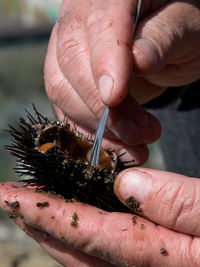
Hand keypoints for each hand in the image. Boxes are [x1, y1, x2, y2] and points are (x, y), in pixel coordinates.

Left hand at [1, 168, 199, 266]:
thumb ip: (183, 204)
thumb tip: (127, 186)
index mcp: (172, 262)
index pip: (91, 235)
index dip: (45, 215)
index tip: (9, 196)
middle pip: (82, 251)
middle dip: (40, 225)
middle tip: (10, 201)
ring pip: (93, 253)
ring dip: (58, 230)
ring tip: (34, 208)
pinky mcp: (166, 261)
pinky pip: (112, 250)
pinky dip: (86, 233)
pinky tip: (80, 219)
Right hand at [44, 0, 199, 142]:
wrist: (166, 42)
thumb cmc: (181, 27)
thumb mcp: (187, 26)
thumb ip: (164, 36)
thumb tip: (138, 60)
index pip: (100, 21)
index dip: (103, 61)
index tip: (113, 99)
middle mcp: (82, 15)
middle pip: (71, 59)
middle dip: (101, 106)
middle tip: (140, 133)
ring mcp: (70, 46)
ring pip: (61, 88)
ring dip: (96, 126)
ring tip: (135, 144)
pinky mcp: (68, 76)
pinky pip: (65, 106)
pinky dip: (87, 132)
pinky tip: (114, 147)